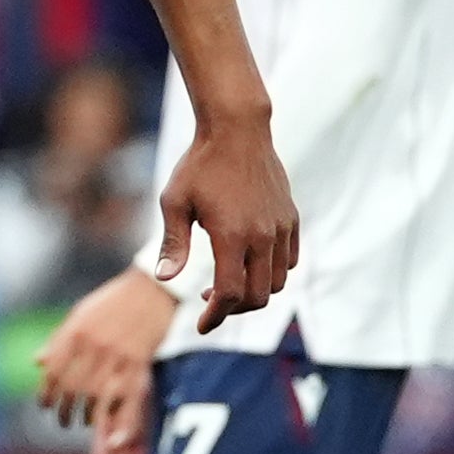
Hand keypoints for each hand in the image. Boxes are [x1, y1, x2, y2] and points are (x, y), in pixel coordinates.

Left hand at [37, 269, 174, 453]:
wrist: (152, 289)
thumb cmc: (114, 301)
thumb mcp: (81, 314)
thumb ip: (59, 340)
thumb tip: (37, 362)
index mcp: (77, 333)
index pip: (54, 372)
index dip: (46, 393)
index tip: (45, 406)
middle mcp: (94, 347)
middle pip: (73, 389)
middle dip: (64, 410)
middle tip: (62, 421)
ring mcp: (118, 358)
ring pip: (96, 398)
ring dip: (87, 416)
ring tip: (83, 422)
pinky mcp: (140, 366)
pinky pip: (128, 400)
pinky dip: (122, 423)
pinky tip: (113, 439)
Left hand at [156, 115, 298, 329]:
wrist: (237, 129)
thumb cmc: (199, 164)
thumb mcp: (175, 202)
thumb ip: (172, 244)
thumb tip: (163, 278)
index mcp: (231, 236)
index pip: (230, 294)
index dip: (215, 316)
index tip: (201, 325)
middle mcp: (262, 236)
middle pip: (257, 297)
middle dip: (234, 309)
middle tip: (211, 302)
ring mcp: (280, 227)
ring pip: (276, 282)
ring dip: (254, 292)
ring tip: (228, 281)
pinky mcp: (290, 218)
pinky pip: (289, 260)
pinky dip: (272, 273)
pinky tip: (250, 262)